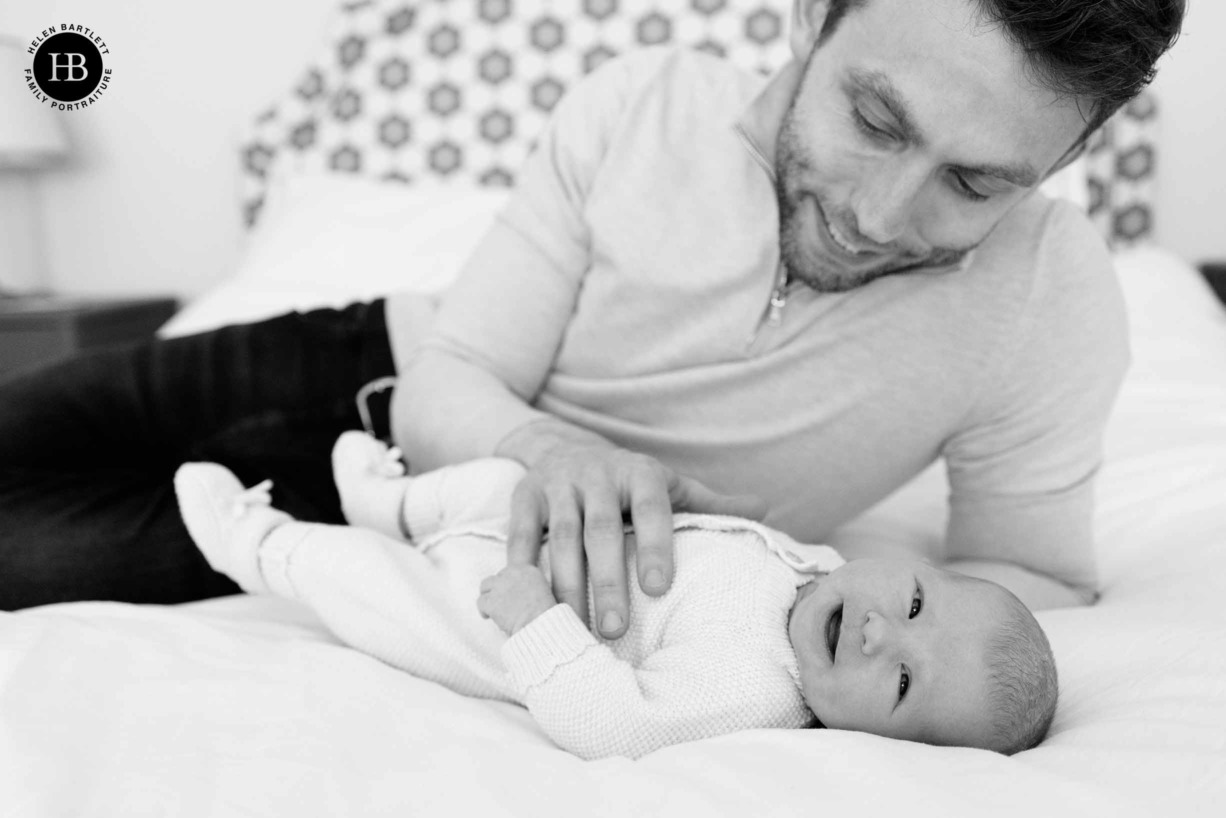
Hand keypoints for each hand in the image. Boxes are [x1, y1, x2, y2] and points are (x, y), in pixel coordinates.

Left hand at [478, 564, 556, 635]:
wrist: (540, 623)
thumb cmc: (545, 614)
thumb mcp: (542, 590)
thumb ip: (528, 586)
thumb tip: (516, 594)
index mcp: (527, 569)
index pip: (508, 572)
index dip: (506, 584)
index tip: (508, 595)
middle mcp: (512, 574)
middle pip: (496, 578)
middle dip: (496, 590)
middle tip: (499, 603)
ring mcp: (500, 586)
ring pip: (485, 586)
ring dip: (487, 597)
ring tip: (491, 608)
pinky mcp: (491, 601)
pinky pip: (480, 602)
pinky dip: (483, 611)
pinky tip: (488, 617)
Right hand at [499, 424, 766, 638]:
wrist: (563, 448)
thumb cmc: (630, 484)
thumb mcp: (671, 487)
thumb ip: (712, 503)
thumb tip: (766, 509)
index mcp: (640, 474)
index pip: (652, 510)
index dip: (654, 547)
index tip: (658, 589)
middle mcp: (597, 474)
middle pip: (601, 531)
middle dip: (607, 582)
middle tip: (615, 631)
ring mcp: (557, 484)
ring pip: (560, 538)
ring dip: (566, 586)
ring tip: (574, 630)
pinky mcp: (523, 496)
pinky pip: (519, 536)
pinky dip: (520, 569)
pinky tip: (527, 605)